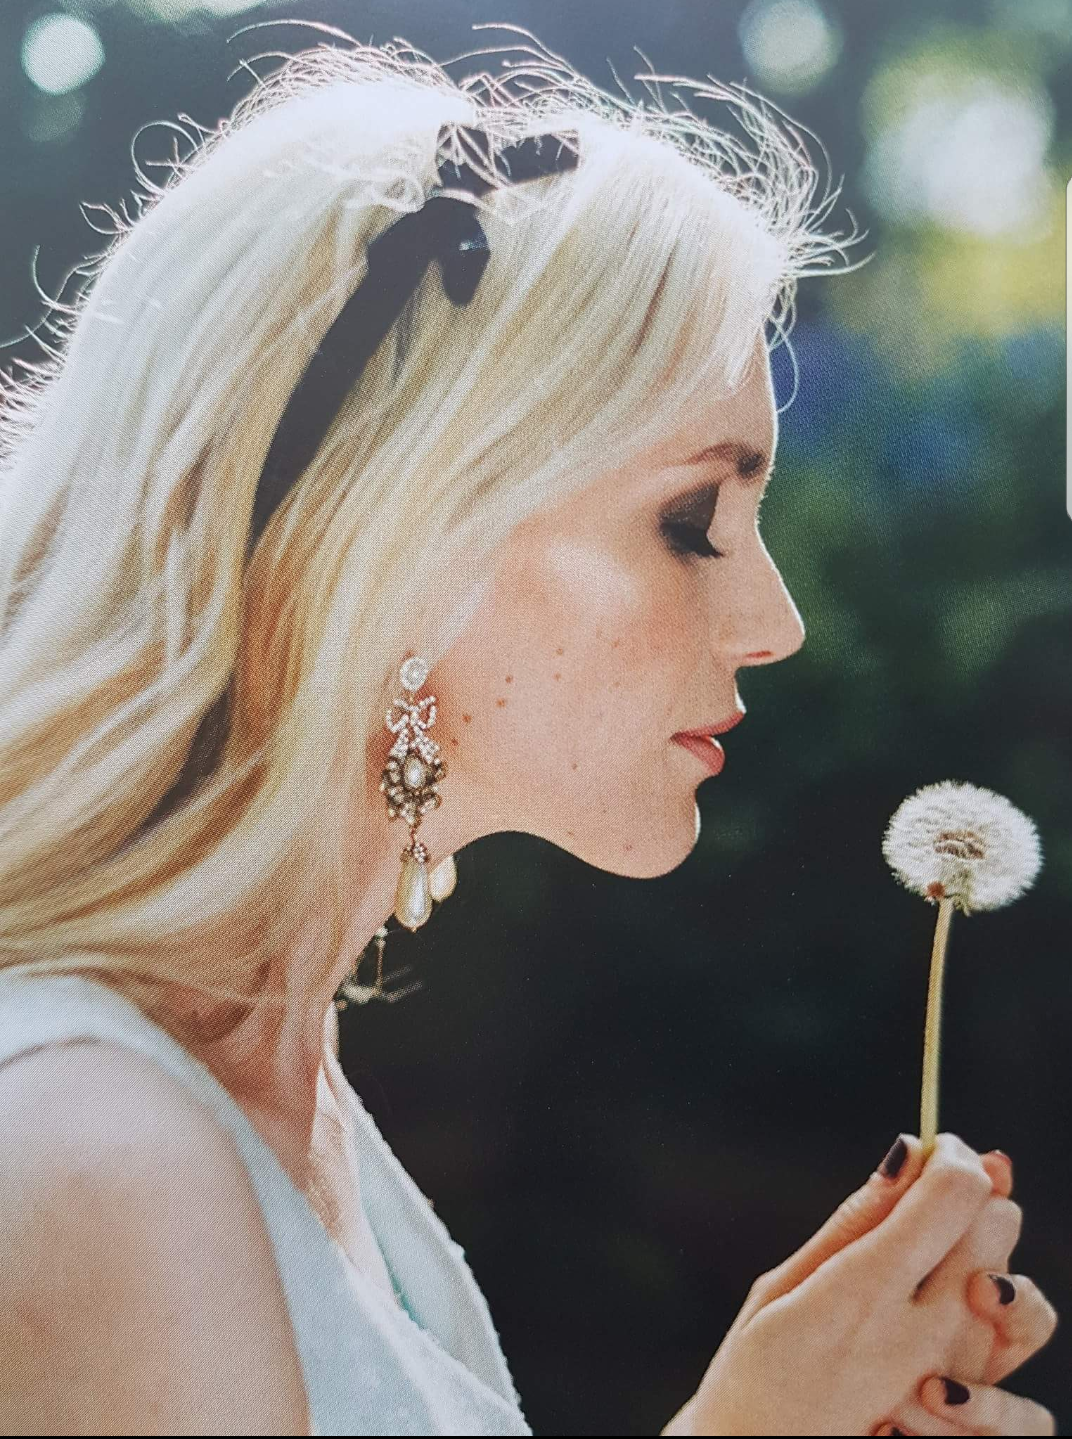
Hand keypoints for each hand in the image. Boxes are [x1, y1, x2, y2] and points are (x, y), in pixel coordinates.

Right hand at [659, 1133, 1050, 1436]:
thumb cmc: (753, 1375)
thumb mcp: (780, 1287)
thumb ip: (854, 1222)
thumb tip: (906, 1154)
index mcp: (862, 1292)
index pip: (954, 1194)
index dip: (951, 1156)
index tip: (929, 1149)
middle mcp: (921, 1336)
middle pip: (997, 1227)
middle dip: (974, 1192)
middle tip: (930, 1191)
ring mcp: (954, 1380)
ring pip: (1019, 1285)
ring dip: (988, 1252)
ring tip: (938, 1256)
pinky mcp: (969, 1416)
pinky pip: (1016, 1349)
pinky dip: (1001, 1314)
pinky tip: (959, 1306)